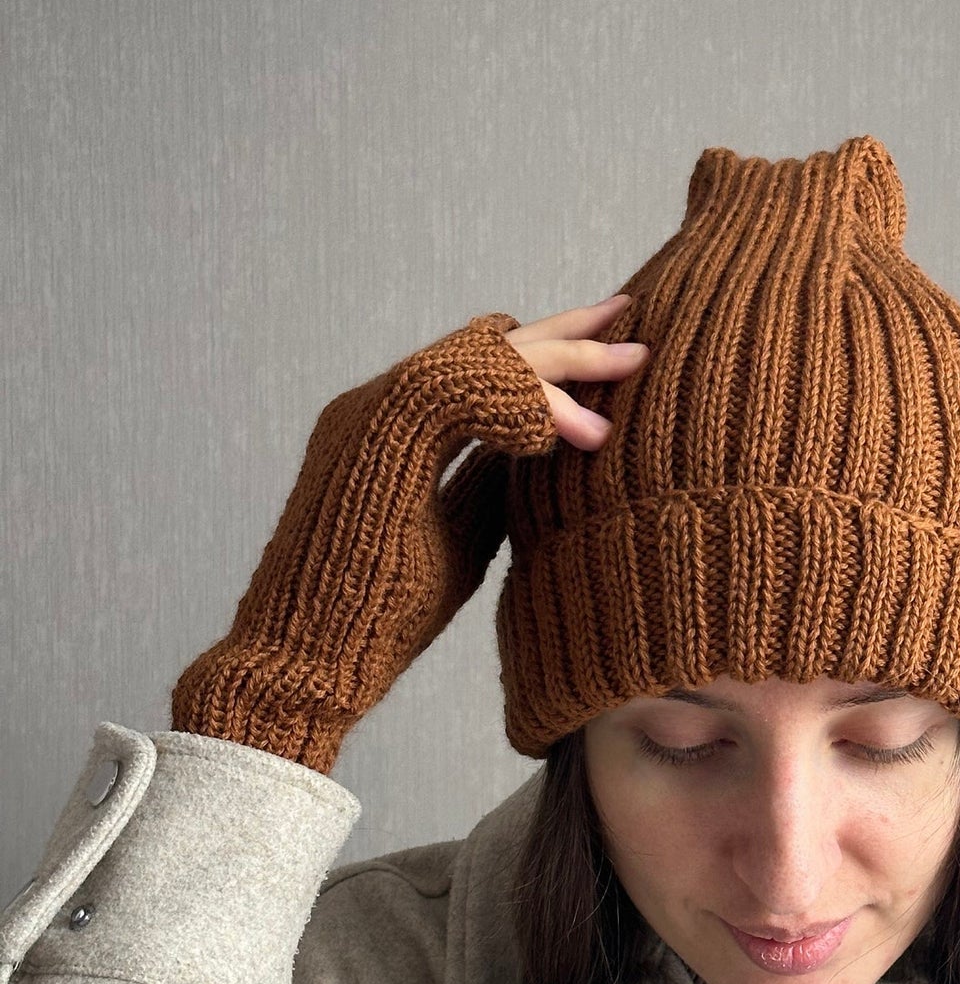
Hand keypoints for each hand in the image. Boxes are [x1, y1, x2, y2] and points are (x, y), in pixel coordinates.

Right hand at [171, 295, 649, 772]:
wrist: (304, 663)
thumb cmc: (376, 620)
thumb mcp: (459, 538)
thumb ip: (492, 485)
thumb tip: (552, 450)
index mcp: (387, 430)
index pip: (477, 368)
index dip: (547, 357)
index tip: (612, 355)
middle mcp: (370, 407)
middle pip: (481, 345)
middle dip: (566, 335)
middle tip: (632, 320)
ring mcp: (364, 415)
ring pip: (475, 356)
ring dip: (555, 364)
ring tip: (622, 372)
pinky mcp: (370, 436)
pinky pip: (455, 387)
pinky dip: (516, 399)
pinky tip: (562, 430)